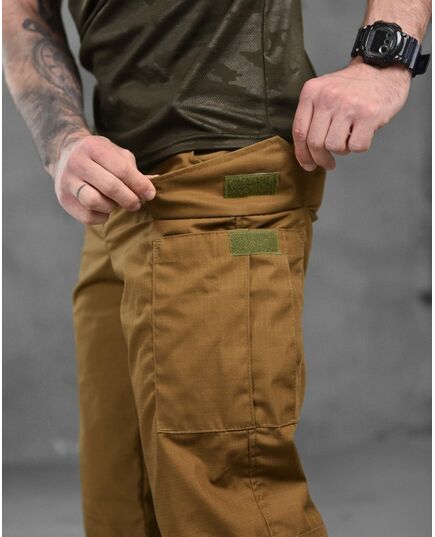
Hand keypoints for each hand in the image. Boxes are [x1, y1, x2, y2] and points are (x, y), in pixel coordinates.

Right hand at [52, 133, 157, 224]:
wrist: (65, 156)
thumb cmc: (99, 157)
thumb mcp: (116, 154)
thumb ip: (133, 170)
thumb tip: (154, 183)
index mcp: (93, 147)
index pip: (122, 169)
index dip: (139, 184)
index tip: (150, 194)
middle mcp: (77, 162)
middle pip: (110, 187)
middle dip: (129, 199)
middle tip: (137, 203)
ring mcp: (67, 181)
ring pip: (95, 202)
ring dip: (113, 207)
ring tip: (117, 203)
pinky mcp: (63, 199)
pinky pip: (87, 216)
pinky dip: (101, 216)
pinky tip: (104, 209)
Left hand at [292, 57, 411, 170]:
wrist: (383, 68)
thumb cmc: (353, 86)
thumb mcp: (324, 91)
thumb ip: (312, 115)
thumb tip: (305, 152)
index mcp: (312, 92)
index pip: (299, 131)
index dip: (302, 154)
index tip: (308, 165)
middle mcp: (327, 98)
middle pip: (315, 143)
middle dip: (321, 159)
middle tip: (328, 163)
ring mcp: (348, 106)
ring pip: (334, 146)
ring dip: (342, 151)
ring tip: (348, 139)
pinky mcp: (368, 115)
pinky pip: (356, 146)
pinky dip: (359, 147)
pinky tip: (362, 135)